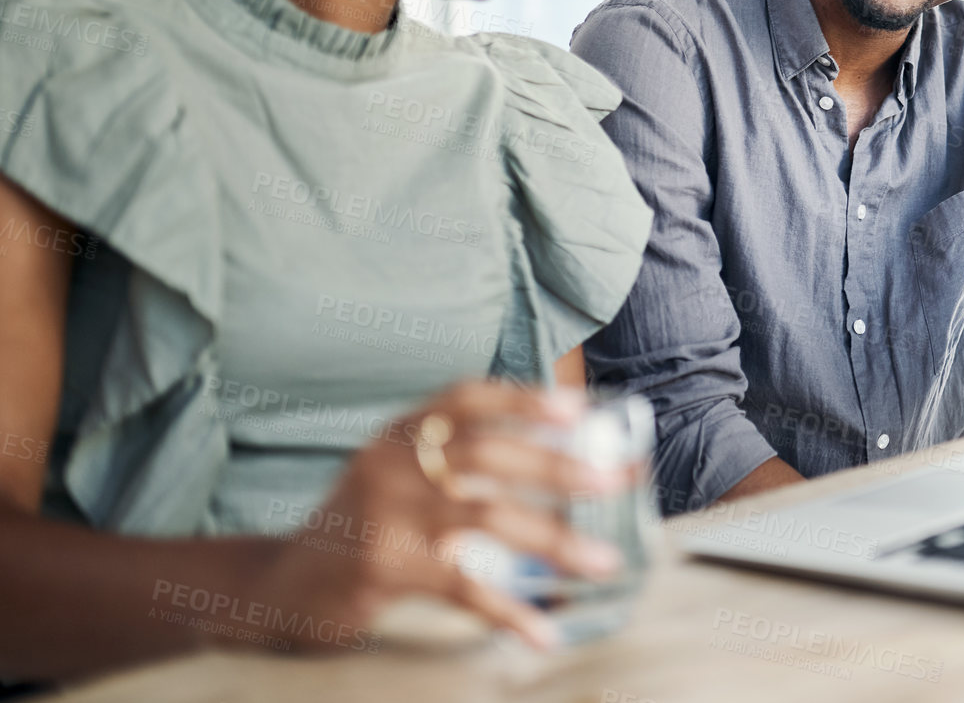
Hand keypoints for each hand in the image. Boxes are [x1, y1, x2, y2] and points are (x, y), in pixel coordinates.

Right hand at [243, 380, 624, 651]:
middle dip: (561, 466)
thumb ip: (452, 466)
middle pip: (489, 454)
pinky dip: (509, 612)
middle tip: (615, 480)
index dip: (523, 398)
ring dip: (554, 539)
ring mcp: (384, 515)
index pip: (465, 398)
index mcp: (399, 435)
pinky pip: (463, 588)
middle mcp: (390, 463)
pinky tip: (544, 634)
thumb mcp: (394, 481)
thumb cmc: (359, 532)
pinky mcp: (384, 570)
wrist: (278, 590)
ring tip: (604, 561)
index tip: (577, 407)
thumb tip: (556, 464)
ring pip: (488, 517)